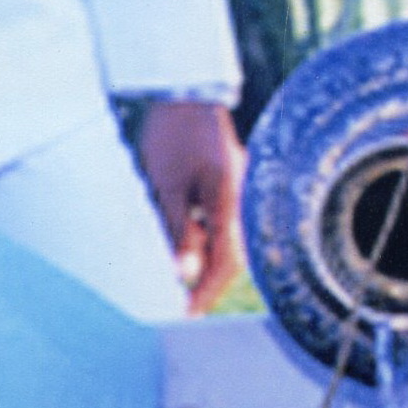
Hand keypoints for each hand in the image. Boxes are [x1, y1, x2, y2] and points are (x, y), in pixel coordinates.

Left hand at [138, 100, 246, 313]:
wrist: (185, 91)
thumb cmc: (172, 135)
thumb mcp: (167, 186)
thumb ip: (180, 232)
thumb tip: (185, 275)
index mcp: (228, 201)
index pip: (222, 263)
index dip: (204, 294)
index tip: (185, 316)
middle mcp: (240, 197)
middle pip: (231, 255)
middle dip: (208, 284)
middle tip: (185, 307)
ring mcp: (237, 187)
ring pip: (227, 238)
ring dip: (208, 262)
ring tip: (184, 282)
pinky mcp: (229, 179)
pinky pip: (222, 220)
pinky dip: (208, 239)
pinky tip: (189, 245)